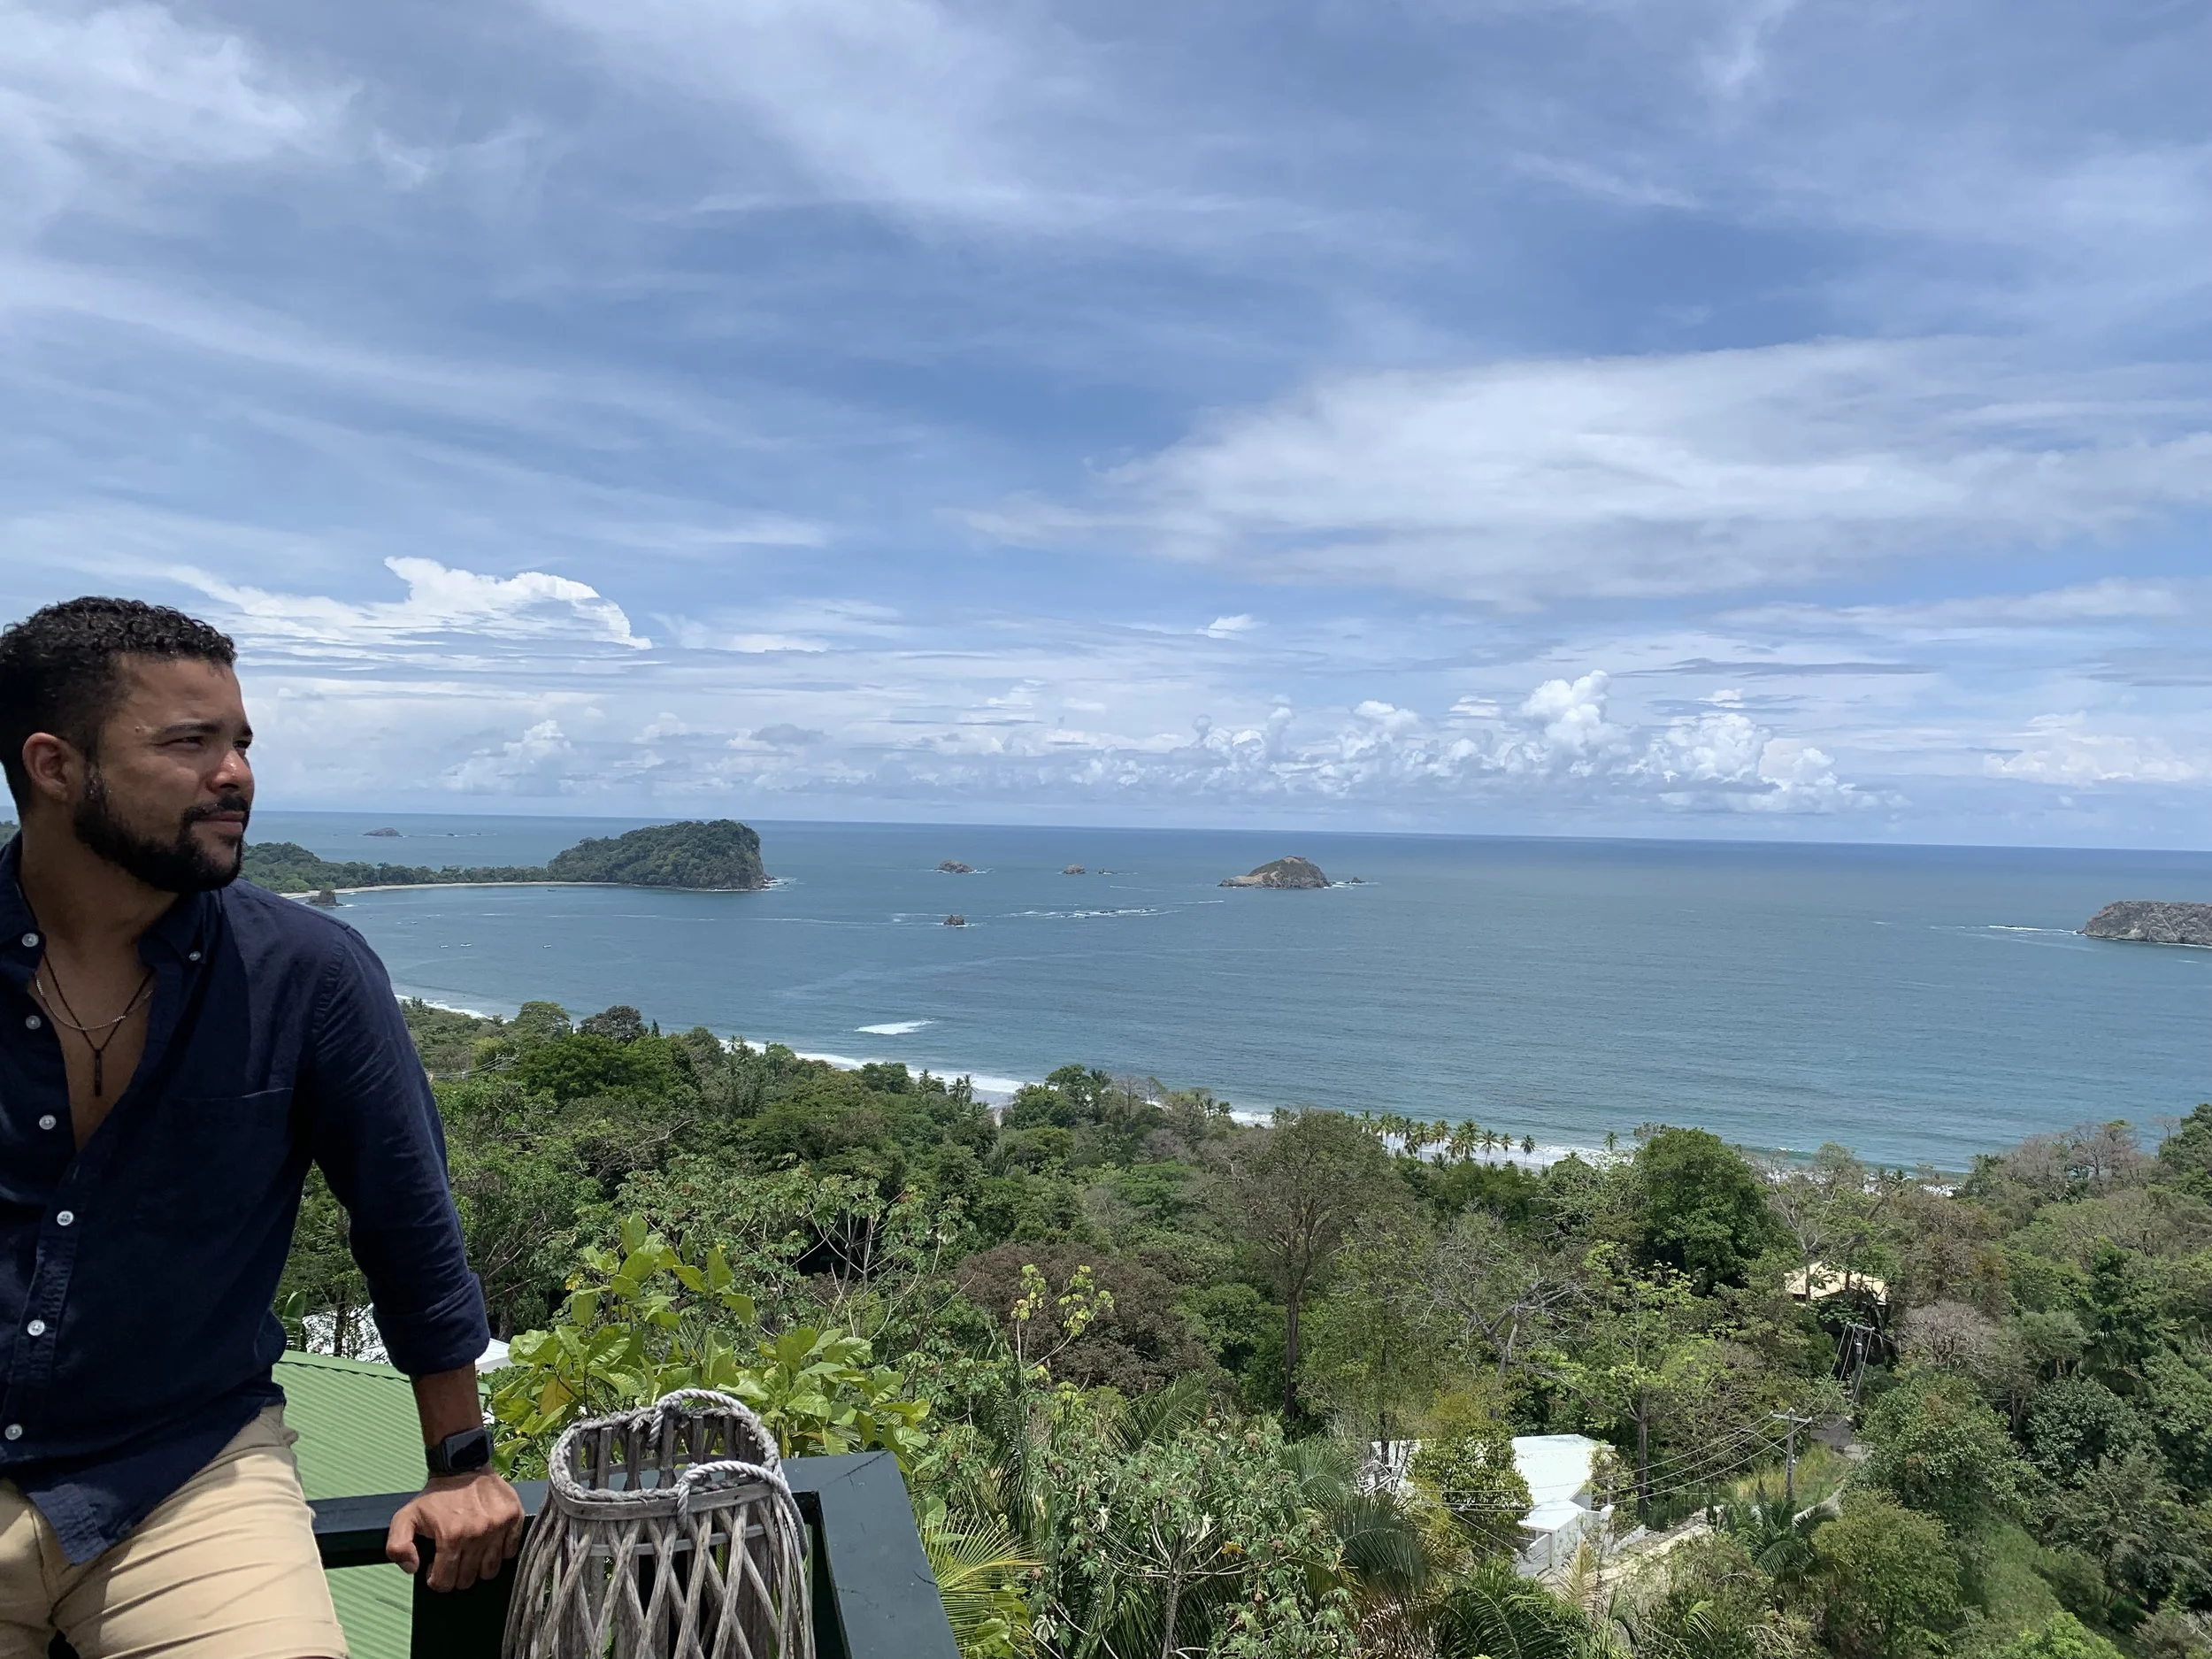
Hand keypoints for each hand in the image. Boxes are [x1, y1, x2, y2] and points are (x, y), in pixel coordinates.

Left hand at [385, 1469, 524, 1590]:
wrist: (462, 1465)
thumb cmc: (435, 1495)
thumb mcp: (404, 1517)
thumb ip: (397, 1547)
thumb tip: (413, 1568)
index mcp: (451, 1536)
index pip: (445, 1582)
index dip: (436, 1579)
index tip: (435, 1566)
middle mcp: (478, 1534)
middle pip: (468, 1580)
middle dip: (457, 1574)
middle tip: (452, 1558)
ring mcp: (498, 1527)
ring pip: (490, 1570)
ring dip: (479, 1567)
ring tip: (470, 1552)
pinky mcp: (514, 1518)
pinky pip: (510, 1552)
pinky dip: (499, 1553)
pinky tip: (487, 1542)